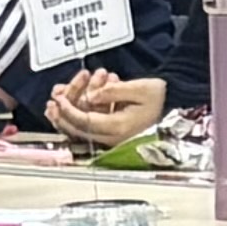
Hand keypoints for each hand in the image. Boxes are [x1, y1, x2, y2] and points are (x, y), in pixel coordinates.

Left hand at [48, 69, 166, 147]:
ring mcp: (110, 137)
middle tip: (54, 98)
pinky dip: (76, 113)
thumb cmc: (160, 97)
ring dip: (67, 111)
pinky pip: (86, 126)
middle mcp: (112, 137)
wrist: (173, 103)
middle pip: (77, 128)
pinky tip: (72, 99)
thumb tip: (90, 96)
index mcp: (118, 127)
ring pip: (79, 128)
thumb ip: (112, 92)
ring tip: (61, 93)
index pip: (85, 121)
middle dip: (63, 112)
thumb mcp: (140, 89)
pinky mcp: (109, 132)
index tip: (59, 98)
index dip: (69, 109)